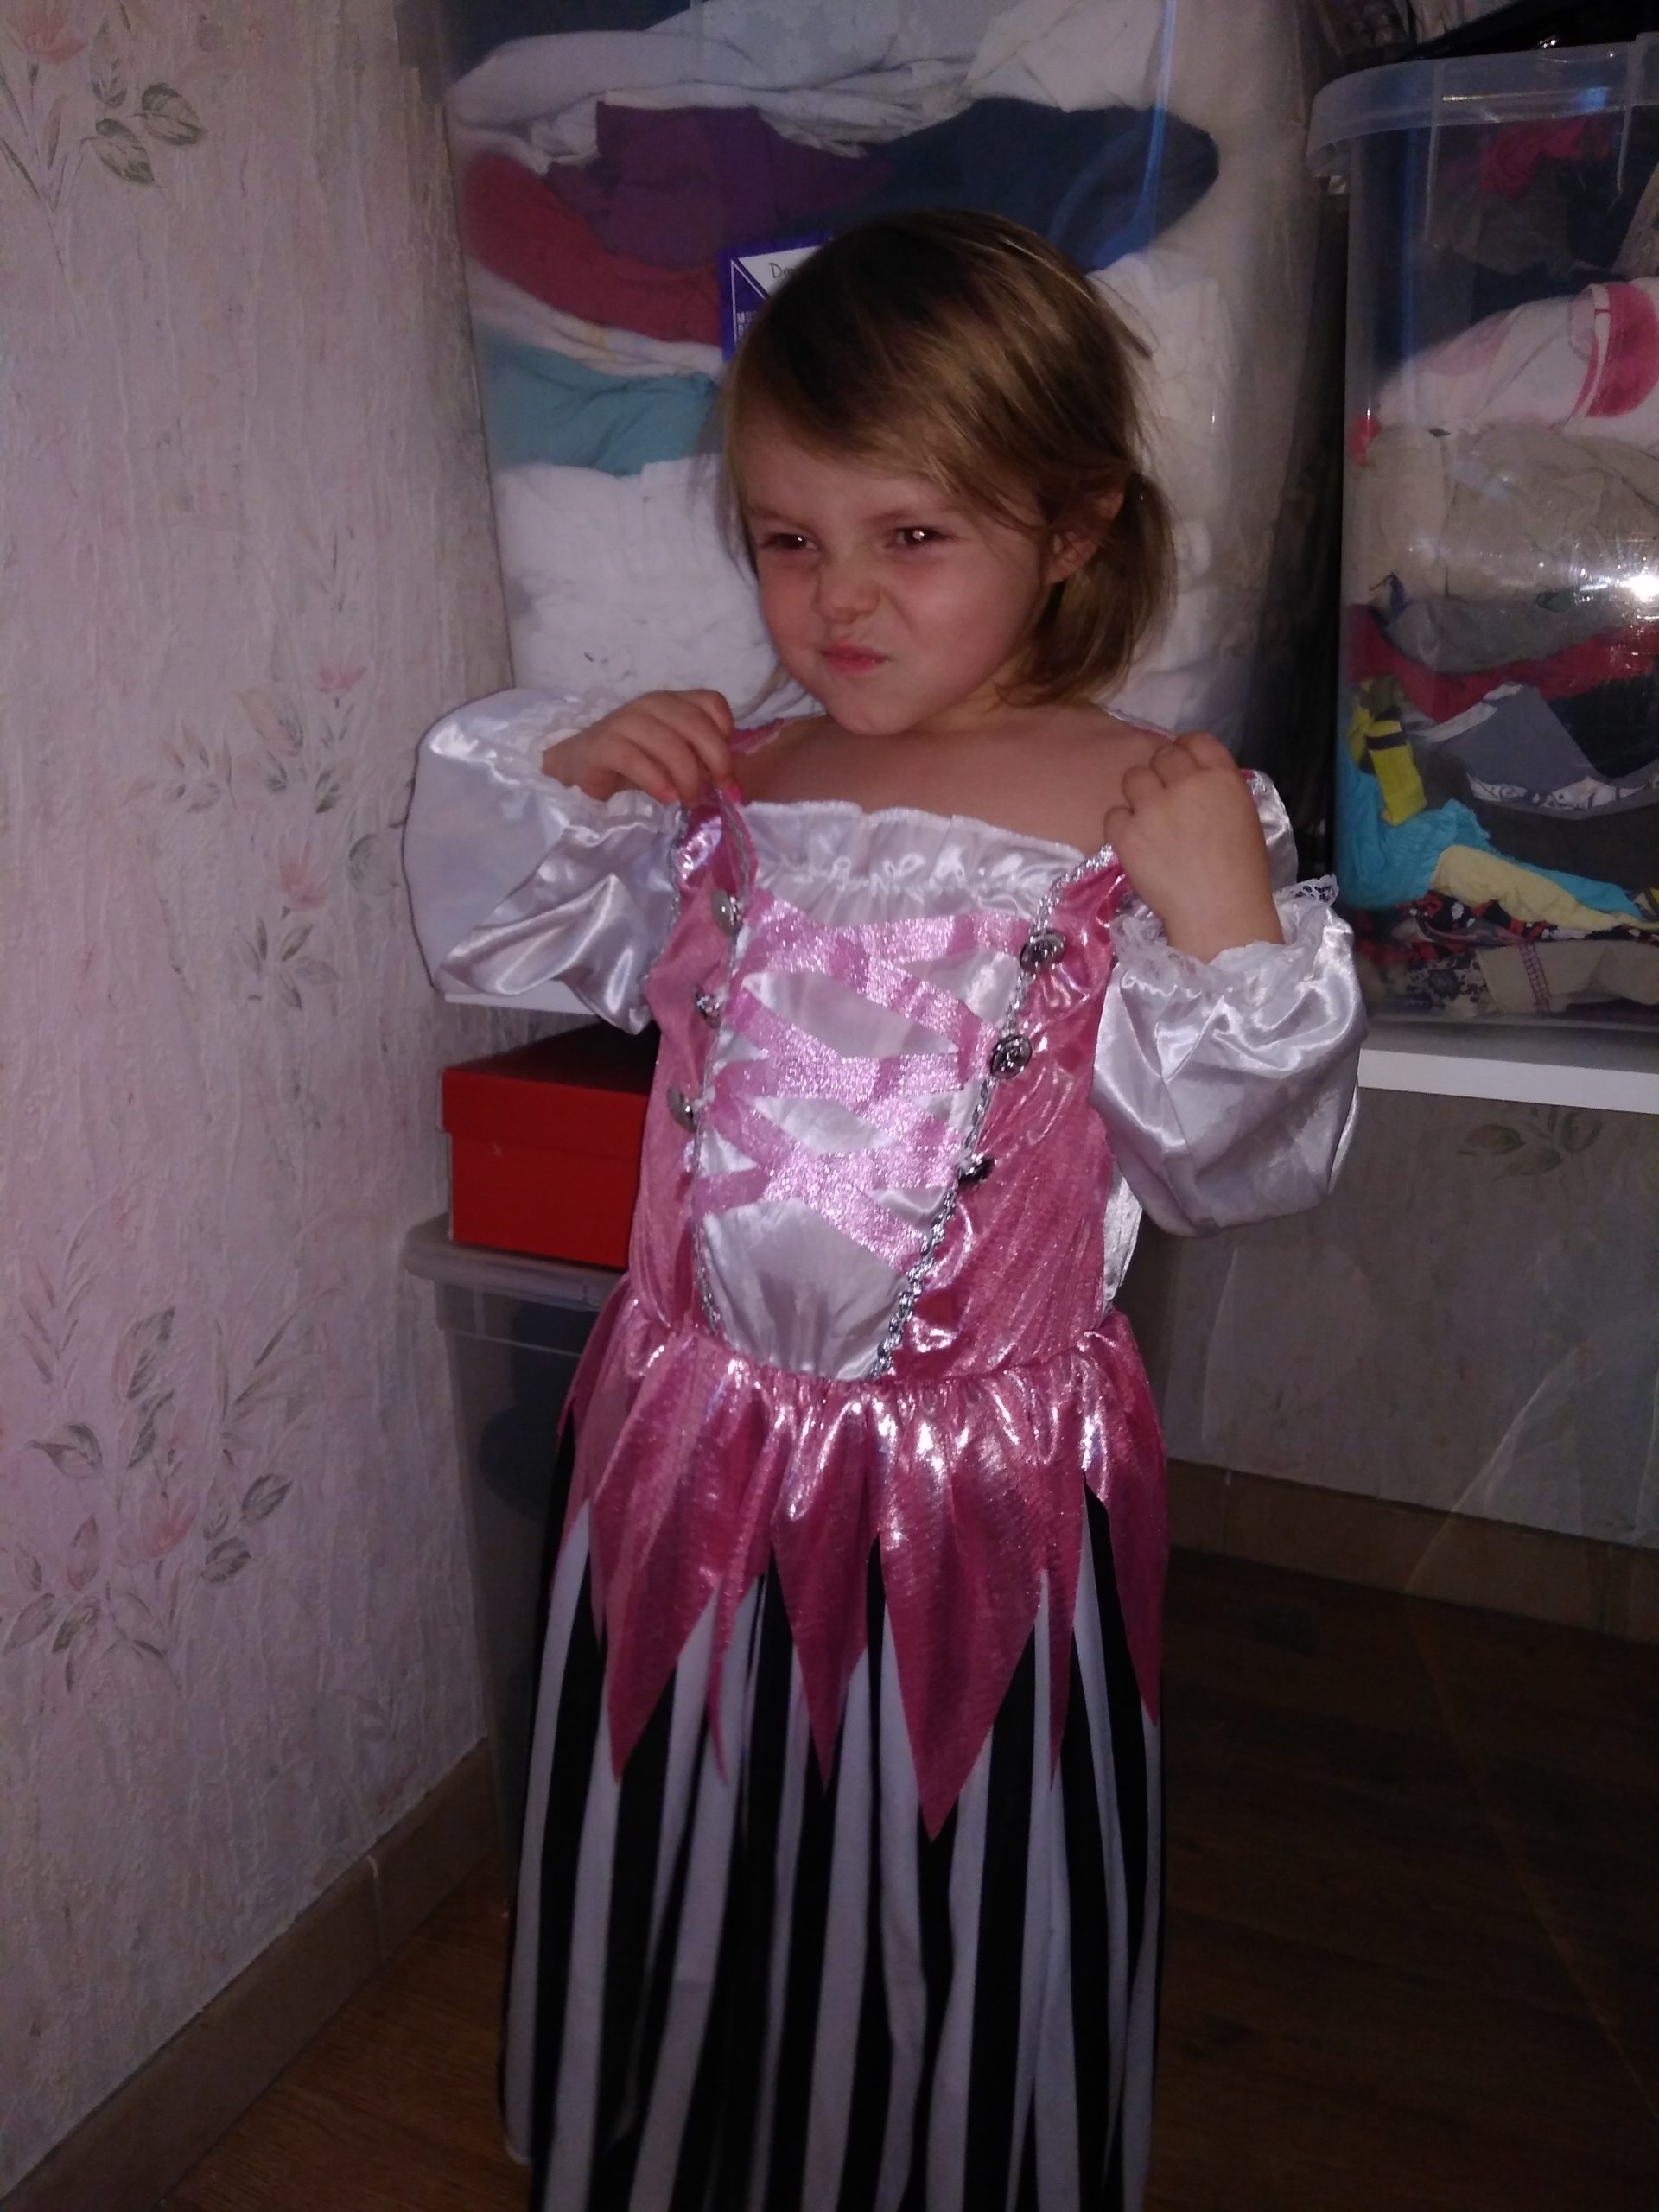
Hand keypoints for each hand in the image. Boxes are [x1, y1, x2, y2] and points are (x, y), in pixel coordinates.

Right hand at [542, 689, 734, 804]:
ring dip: (688, 779)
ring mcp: (627, 720)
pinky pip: (638, 761)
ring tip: (689, 800)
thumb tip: (735, 783)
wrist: (581, 765)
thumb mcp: (674, 757)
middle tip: (718, 791)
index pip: (711, 702)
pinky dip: (658, 783)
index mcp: (673, 701)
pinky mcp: (605, 744)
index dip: (726, 734)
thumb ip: (701, 761)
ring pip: (671, 745)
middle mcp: (652, 703)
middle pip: (697, 725)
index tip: (725, 767)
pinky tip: (667, 799)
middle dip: (716, 762)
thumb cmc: (634, 762)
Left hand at [1103, 732, 1283, 960]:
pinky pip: (1114, 814)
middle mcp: (1187, 784)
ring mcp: (1153, 808)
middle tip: (1163, 800)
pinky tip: (1136, 844)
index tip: (1181, 766)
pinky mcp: (1127, 834)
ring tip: (1148, 821)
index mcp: (1222, 778)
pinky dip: (1122, 827)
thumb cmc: (1242, 874)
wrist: (1219, 914)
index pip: (1196, 740)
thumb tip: (1195, 778)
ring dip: (1138, 795)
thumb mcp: (1244, 818)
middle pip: (1161, 756)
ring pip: (1133, 778)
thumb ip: (1219, 790)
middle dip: (1161, 773)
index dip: (1185, 750)